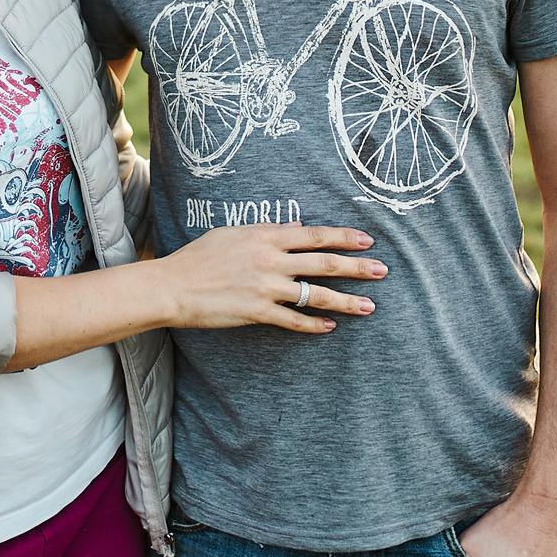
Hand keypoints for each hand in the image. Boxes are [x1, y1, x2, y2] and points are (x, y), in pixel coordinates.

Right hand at [158, 223, 381, 333]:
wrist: (173, 286)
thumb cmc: (199, 257)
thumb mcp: (232, 233)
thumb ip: (267, 231)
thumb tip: (295, 227)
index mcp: (265, 237)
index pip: (315, 235)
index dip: (344, 237)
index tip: (367, 240)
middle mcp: (270, 260)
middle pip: (324, 263)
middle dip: (358, 267)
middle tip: (383, 271)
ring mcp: (266, 288)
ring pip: (315, 295)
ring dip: (346, 301)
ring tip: (369, 306)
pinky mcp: (257, 312)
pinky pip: (294, 321)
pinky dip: (314, 325)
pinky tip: (330, 328)